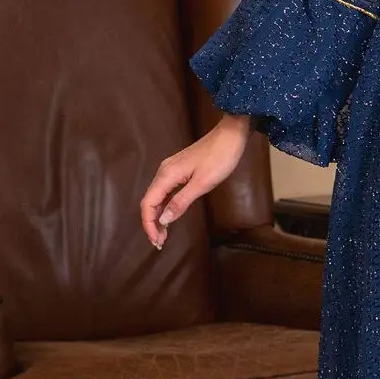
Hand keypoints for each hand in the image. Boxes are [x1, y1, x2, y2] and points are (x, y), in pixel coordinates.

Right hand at [139, 113, 251, 250]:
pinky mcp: (179, 170)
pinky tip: (170, 216)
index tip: (157, 241)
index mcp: (166, 175)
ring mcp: (171, 170)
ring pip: (157, 197)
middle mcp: (164, 172)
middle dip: (152, 224)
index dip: (149, 224)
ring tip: (163, 235)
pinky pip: (166, 191)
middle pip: (149, 201)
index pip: (148, 204)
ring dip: (158, 216)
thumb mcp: (203, 183)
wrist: (231, 135)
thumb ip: (181, 202)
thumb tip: (163, 220)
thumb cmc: (220, 158)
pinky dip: (165, 206)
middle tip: (160, 243)